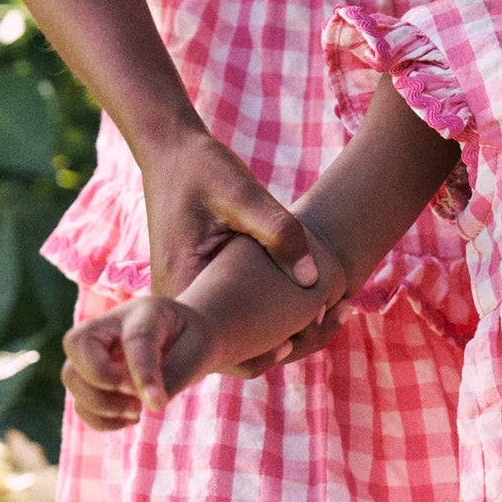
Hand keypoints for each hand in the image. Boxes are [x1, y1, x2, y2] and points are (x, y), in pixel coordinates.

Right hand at [62, 296, 212, 430]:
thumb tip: (148, 404)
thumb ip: (175, 376)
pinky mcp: (90, 377)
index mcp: (144, 312)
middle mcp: (109, 326)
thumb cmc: (193, 341)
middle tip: (137, 401)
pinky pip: (78, 403)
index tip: (157, 404)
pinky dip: (100, 420)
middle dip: (102, 381)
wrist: (188, 337)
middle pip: (76, 345)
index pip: (135, 338)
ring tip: (137, 412)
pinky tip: (129, 418)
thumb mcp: (198, 353)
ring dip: (101, 405)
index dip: (142, 373)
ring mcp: (94, 351)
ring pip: (71, 376)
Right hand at [138, 124, 340, 372]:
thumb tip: (312, 280)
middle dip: (279, 341)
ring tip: (323, 311)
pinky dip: (264, 314)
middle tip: (328, 318)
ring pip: (233, 336)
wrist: (173, 153)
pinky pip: (231, 317)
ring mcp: (184, 298)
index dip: (271, 343)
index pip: (225, 342)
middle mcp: (176, 302)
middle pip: (230, 347)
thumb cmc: (205, 169)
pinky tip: (300, 298)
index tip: (312, 324)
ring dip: (274, 330)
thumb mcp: (242, 192)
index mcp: (181, 285)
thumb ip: (278, 233)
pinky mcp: (195, 288)